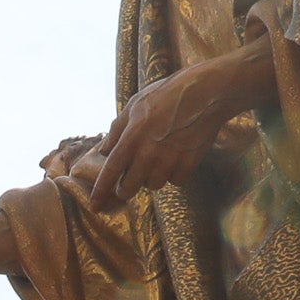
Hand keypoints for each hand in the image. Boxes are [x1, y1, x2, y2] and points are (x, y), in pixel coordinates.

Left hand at [93, 37, 276, 199]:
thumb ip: (117, 130)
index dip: (101, 191)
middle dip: (126, 189)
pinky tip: (178, 160)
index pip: (111, 170)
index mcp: (132, 136)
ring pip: (154, 185)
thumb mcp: (135, 105)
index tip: (94, 206)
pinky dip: (175, 175)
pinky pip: (177, 182)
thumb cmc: (167, 94)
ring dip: (152, 178)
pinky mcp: (189, 163)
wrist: (205, 92)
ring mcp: (170, 159)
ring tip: (159, 161)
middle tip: (129, 183)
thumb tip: (103, 150)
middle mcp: (148, 152)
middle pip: (130, 187)